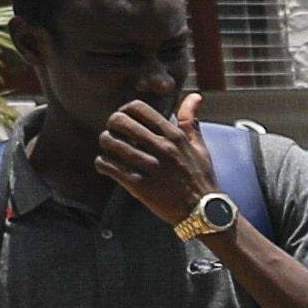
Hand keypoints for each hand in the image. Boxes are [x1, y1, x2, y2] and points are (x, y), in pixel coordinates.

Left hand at [91, 95, 208, 231]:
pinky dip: (102, 164)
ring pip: (110, 143)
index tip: (126, 119)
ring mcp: (150, 167)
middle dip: (111, 125)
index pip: (139, 108)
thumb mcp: (199, 146)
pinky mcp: (139, 186)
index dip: (125, 110)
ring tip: (109, 150)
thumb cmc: (201, 177)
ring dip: (105, 144)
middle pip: (120, 122)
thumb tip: (195, 95)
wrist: (204, 211)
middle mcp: (162, 148)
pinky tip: (107, 166)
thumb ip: (190, 120)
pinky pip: (109, 166)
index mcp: (175, 136)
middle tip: (114, 133)